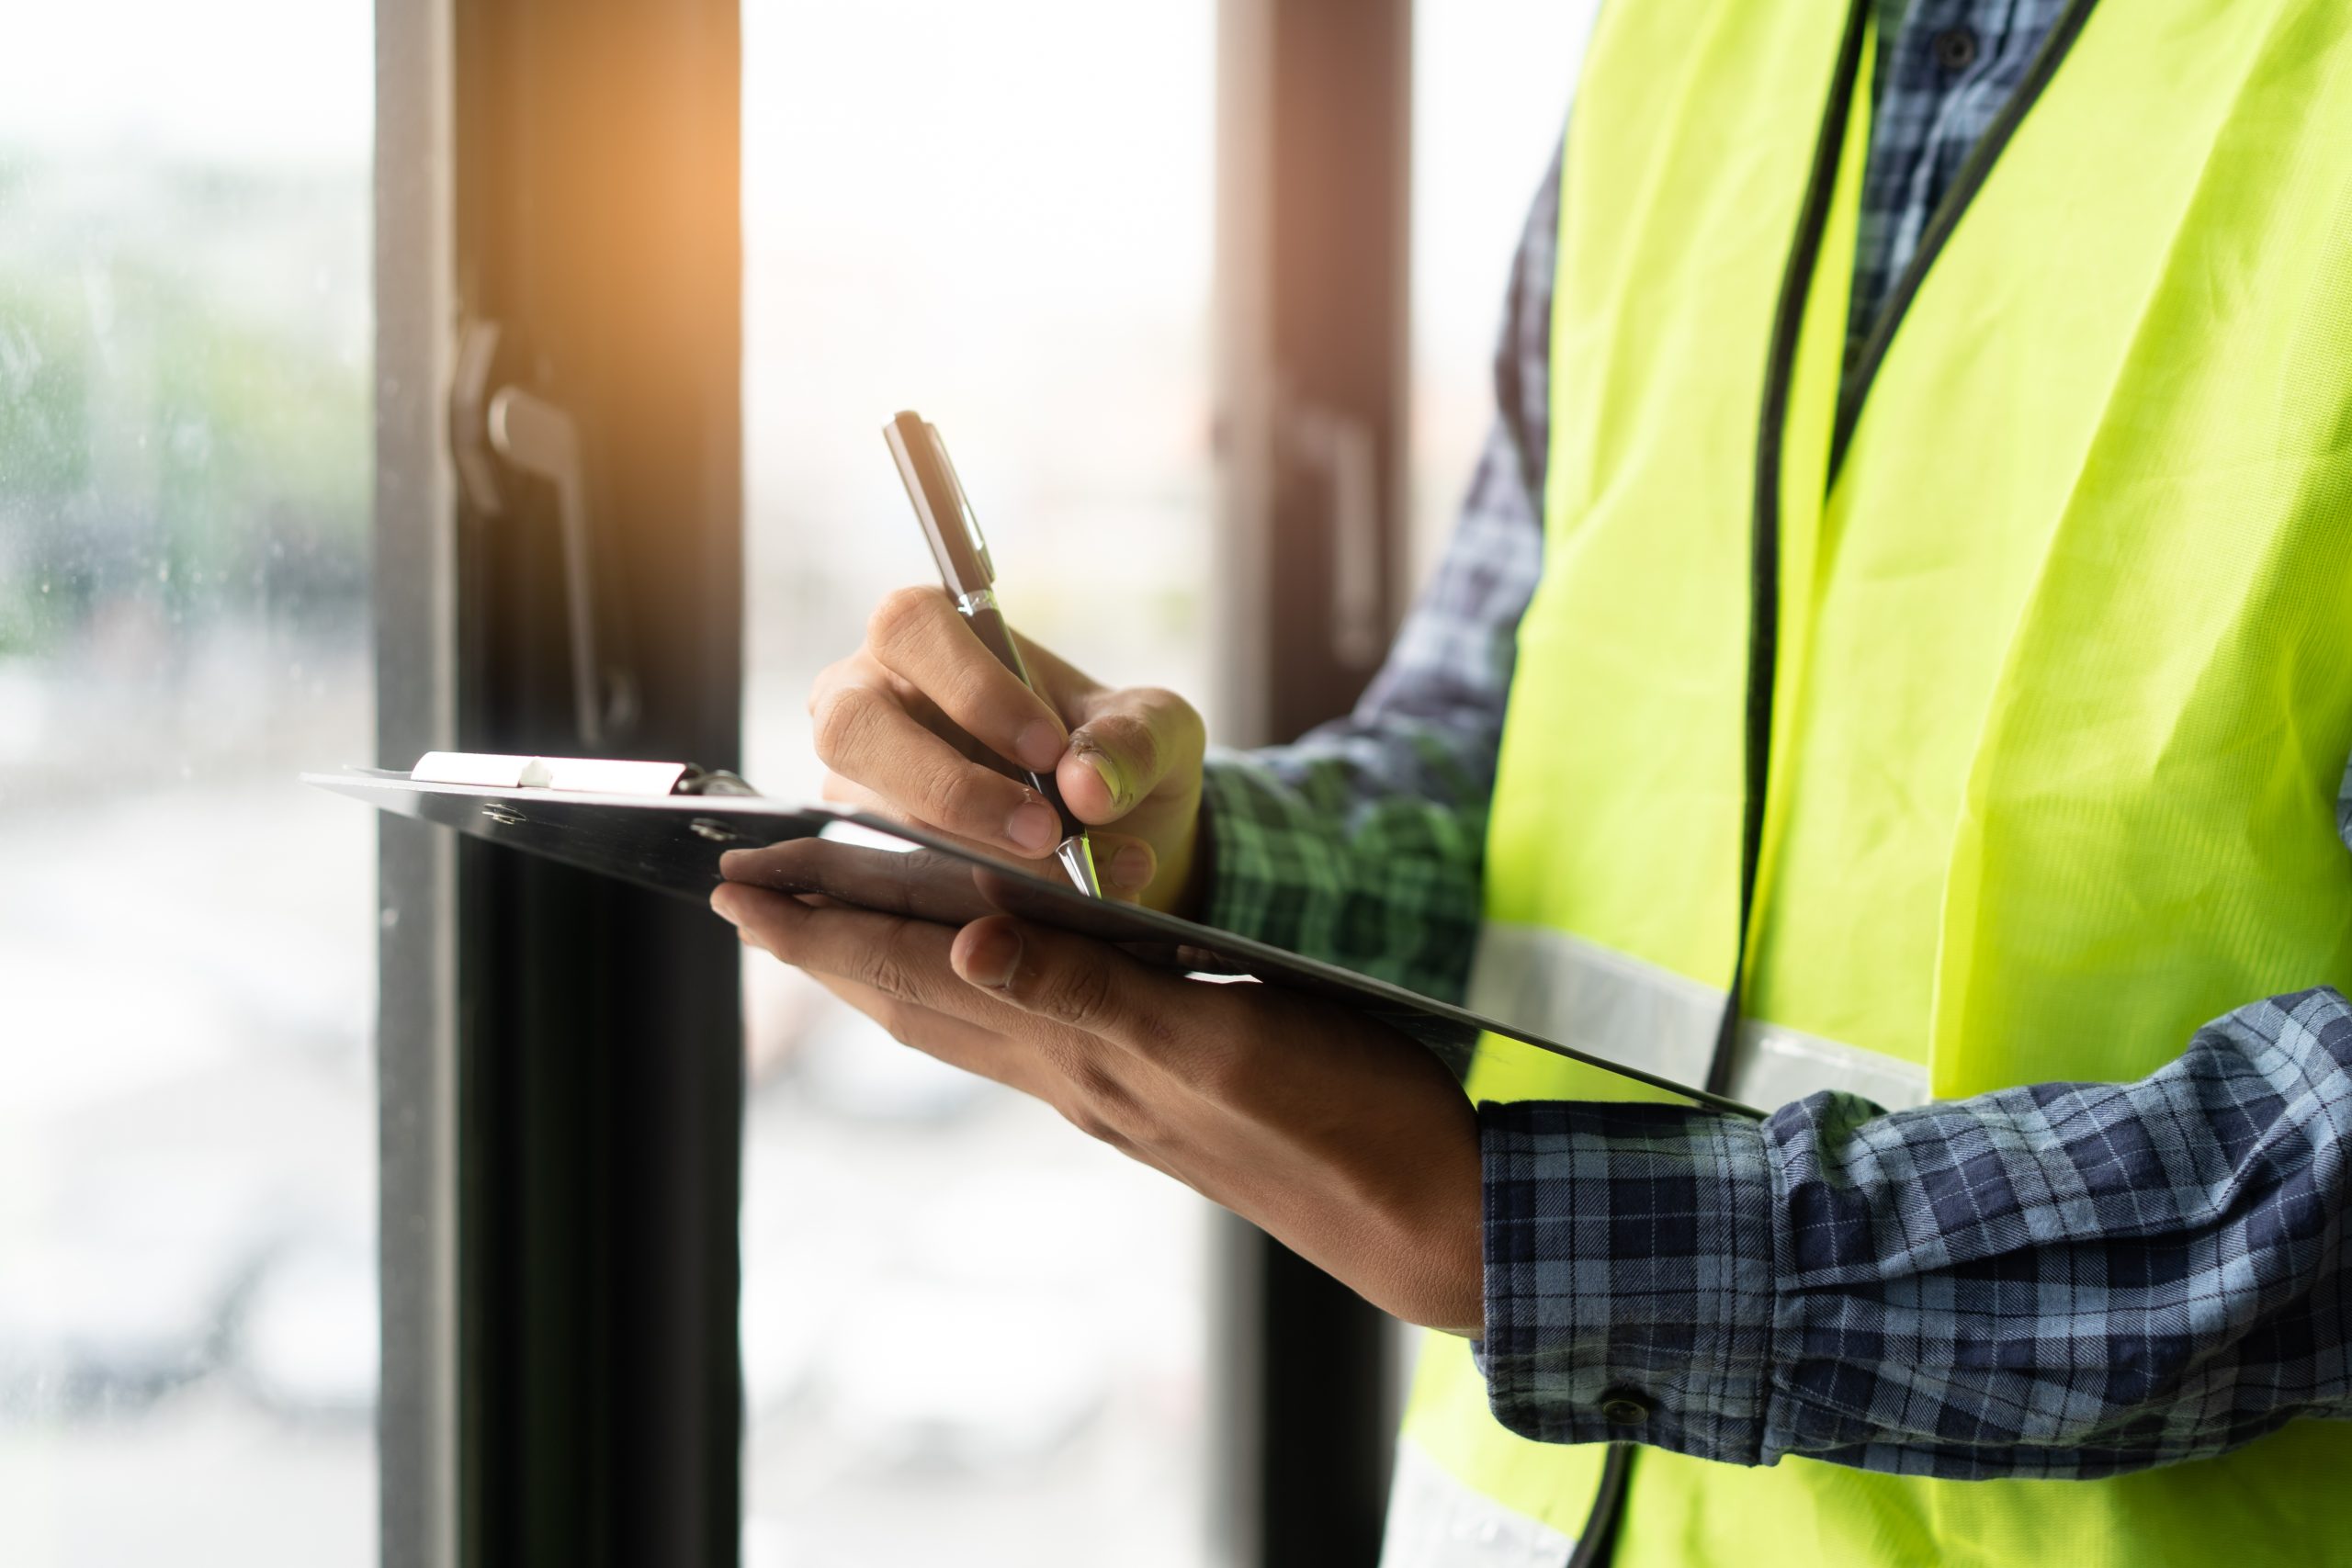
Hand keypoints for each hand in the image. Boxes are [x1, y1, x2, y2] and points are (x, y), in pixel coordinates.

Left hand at [711, 879, 1484, 1335]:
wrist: (1413, 1205)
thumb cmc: (1336, 1114)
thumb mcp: (1215, 1038)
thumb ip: (1091, 992)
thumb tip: (962, 944)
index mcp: (1079, 1048)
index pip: (918, 978)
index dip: (824, 930)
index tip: (736, 887)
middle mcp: (1074, 1072)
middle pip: (915, 1001)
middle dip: (825, 945)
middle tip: (744, 895)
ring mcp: (1109, 1087)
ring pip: (962, 1019)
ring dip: (884, 967)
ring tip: (826, 926)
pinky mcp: (1154, 1087)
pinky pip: (1025, 1029)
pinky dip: (972, 987)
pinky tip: (976, 971)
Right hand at [811, 587, 1206, 912]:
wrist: (1110, 833)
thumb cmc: (1112, 750)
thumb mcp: (1154, 730)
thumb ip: (1135, 740)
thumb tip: (1085, 785)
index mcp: (930, 633)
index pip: (911, 626)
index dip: (972, 687)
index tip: (1049, 750)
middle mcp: (870, 697)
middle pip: (853, 724)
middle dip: (949, 785)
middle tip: (1043, 831)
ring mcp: (857, 778)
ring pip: (869, 812)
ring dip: (967, 852)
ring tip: (1065, 880)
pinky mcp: (864, 853)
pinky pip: (884, 880)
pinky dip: (966, 899)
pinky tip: (1034, 914)